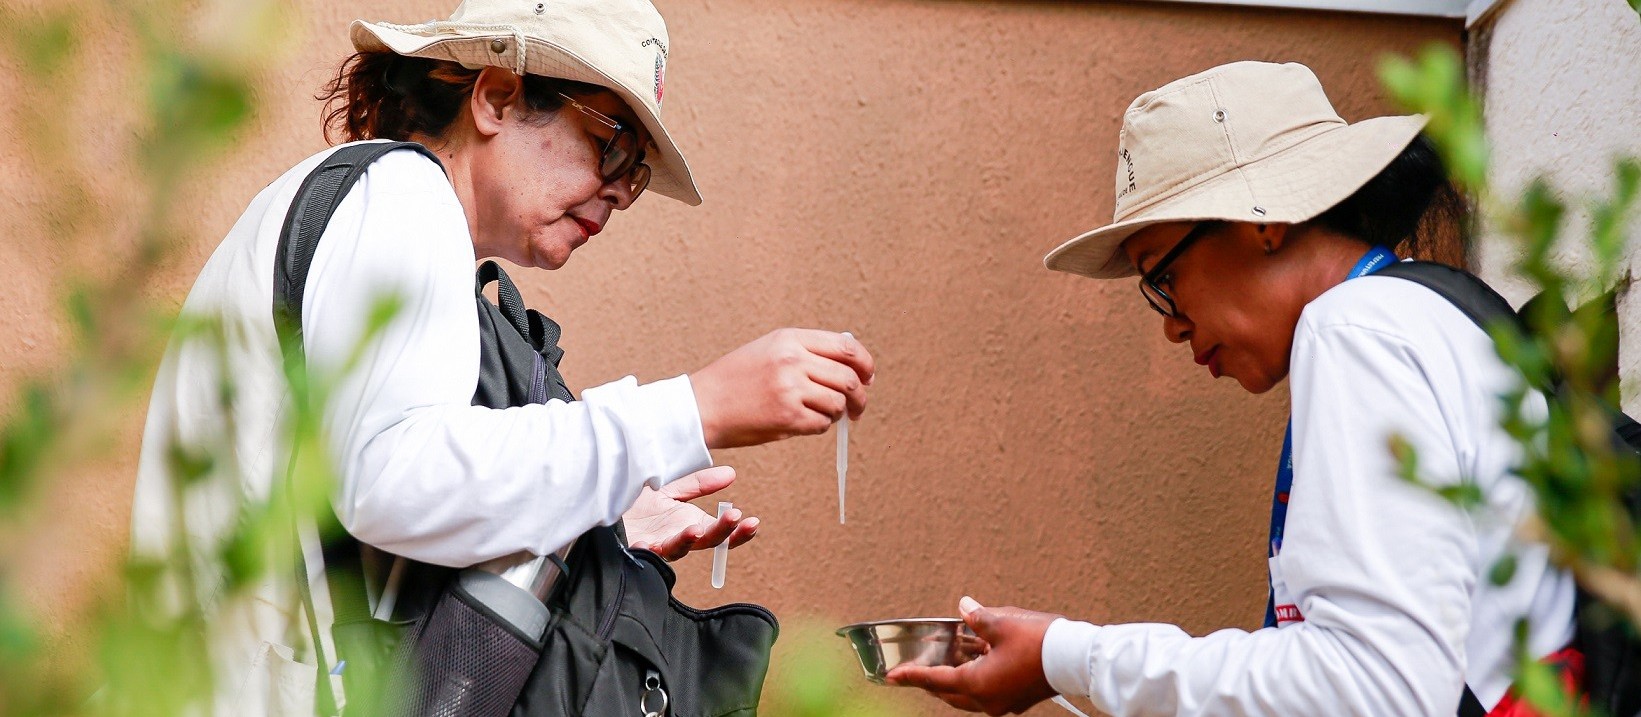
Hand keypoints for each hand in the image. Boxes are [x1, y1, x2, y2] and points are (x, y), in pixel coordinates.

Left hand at [623, 466, 758, 561]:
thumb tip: (731, 474)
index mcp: (690, 525)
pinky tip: (648, 543)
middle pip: (706, 542)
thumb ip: (699, 484)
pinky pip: (641, 553)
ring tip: (695, 530)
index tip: (753, 521)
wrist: (604, 506)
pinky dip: (645, 550)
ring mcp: (656, 546)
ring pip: (676, 549)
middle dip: (722, 531)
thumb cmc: (638, 503)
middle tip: (735, 519)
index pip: (720, 532)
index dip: (737, 530)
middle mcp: (677, 539)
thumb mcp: (672, 488)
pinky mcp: (633, 548)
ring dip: (686, 540)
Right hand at [690, 329, 873, 448]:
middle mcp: (793, 360)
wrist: (702, 406)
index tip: (868, 377)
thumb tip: (849, 367)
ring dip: (837, 413)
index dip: (865, 364)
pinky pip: (822, 424)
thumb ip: (806, 352)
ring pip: (838, 403)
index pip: (846, 346)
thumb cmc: (734, 380)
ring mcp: (791, 389)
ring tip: (821, 415)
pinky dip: (820, 427)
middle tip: (857, 407)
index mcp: (790, 339)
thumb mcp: (769, 350)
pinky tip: (804, 423)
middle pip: (849, 378)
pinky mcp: (787, 417)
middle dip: (860, 396)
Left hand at [887, 597, 1061, 714]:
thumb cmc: (1040, 643)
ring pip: (969, 696)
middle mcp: (988, 700)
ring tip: (946, 663)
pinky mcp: (1017, 699)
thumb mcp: (1002, 623)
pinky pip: (987, 692)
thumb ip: (977, 617)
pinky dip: (976, 679)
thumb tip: (964, 607)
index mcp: (978, 684)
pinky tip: (978, 661)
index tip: (893, 677)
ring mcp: (1004, 702)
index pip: (935, 680)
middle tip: (916, 671)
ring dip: (955, 681)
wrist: (1076, 659)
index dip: (912, 676)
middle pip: (950, 693)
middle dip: (932, 682)